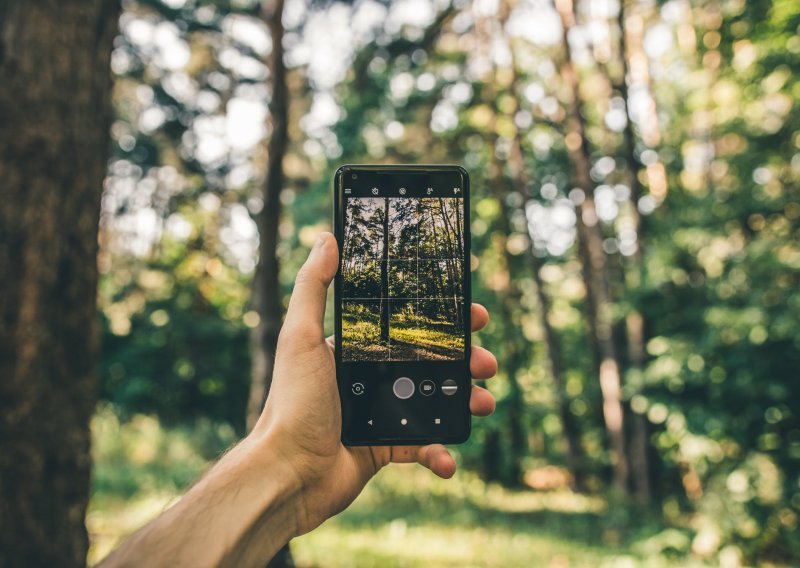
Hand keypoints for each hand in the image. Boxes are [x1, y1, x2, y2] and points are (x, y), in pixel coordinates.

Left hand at [250, 231, 497, 535]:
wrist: (287, 473)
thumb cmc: (290, 403)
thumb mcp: (299, 338)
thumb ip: (313, 287)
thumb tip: (326, 238)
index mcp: (355, 350)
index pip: (408, 326)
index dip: (443, 320)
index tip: (473, 316)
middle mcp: (369, 378)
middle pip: (430, 363)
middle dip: (465, 361)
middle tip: (487, 362)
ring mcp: (379, 413)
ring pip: (436, 402)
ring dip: (465, 402)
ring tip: (484, 402)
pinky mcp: (385, 449)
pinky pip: (422, 447)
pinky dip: (440, 453)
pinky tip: (447, 461)